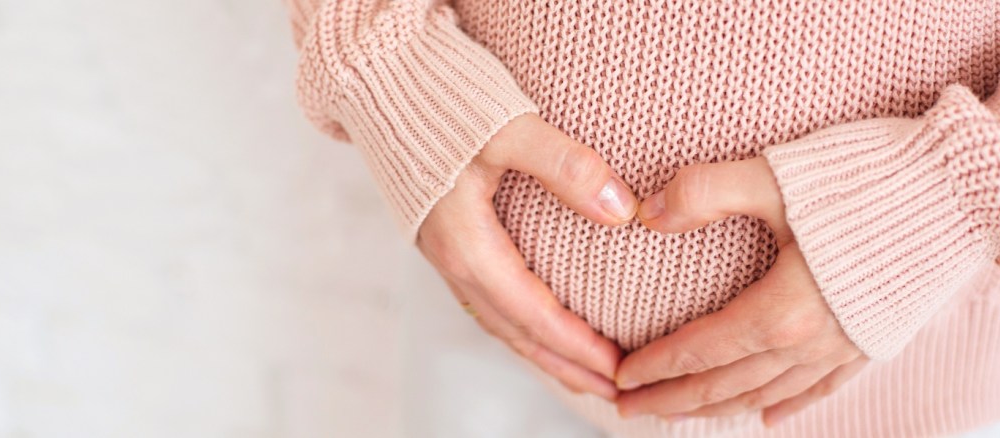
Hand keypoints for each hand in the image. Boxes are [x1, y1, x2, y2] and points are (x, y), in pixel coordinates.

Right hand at [417, 113, 638, 399]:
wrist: (378, 78)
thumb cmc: (439, 100)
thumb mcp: (506, 128)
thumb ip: (564, 166)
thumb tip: (621, 211)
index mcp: (467, 245)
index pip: (532, 314)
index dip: (577, 346)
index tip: (620, 368)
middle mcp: (452, 259)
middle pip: (515, 332)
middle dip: (565, 367)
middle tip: (614, 391)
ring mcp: (445, 251)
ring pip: (499, 320)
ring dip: (542, 352)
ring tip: (582, 375)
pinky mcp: (446, 237)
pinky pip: (487, 299)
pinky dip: (519, 324)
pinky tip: (538, 324)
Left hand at [614, 158, 868, 425]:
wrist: (963, 190)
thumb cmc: (869, 180)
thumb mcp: (777, 178)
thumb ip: (705, 192)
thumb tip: (645, 213)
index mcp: (781, 311)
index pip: (699, 350)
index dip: (655, 367)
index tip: (619, 379)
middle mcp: (810, 343)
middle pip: (724, 385)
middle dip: (671, 400)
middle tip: (627, 409)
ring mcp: (844, 348)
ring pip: (765, 395)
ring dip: (716, 409)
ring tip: (680, 414)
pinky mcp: (872, 341)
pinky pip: (820, 390)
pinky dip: (786, 406)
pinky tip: (767, 418)